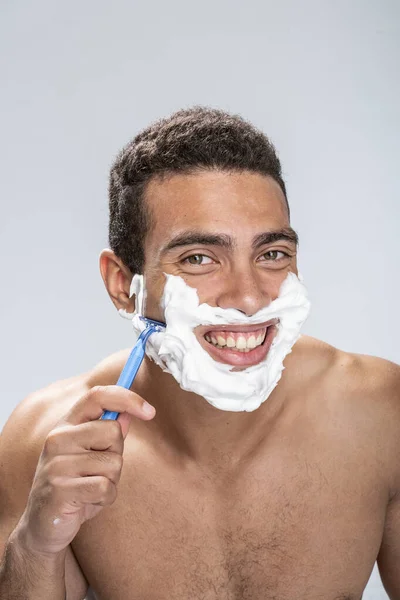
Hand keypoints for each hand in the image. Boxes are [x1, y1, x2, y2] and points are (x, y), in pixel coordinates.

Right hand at [14, 385, 155, 555]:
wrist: (43, 525)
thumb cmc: (73, 485)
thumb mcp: (90, 455)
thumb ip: (107, 433)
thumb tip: (128, 413)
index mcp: (65, 425)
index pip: (97, 396)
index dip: (127, 398)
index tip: (150, 411)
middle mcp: (57, 439)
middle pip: (113, 431)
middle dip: (116, 454)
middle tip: (97, 470)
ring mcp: (57, 464)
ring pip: (113, 463)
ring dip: (111, 480)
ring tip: (90, 488)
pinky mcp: (61, 490)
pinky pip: (106, 487)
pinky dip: (106, 498)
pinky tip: (88, 502)